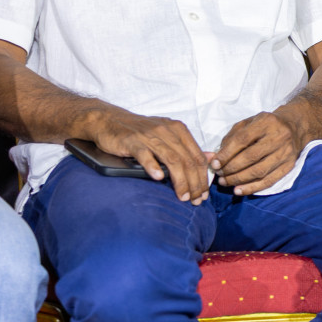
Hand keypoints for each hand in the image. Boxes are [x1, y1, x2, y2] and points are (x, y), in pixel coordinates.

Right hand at [91, 113, 210, 203]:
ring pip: (172, 159)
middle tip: (195, 200)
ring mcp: (150, 135)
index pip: (197, 156)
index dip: (203, 177)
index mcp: (179, 130)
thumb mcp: (168, 135)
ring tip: (183, 196)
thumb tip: (210, 158)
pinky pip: (145, 154)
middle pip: (187, 160)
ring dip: (180, 180)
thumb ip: (187, 147)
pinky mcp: (132, 141)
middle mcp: (168, 131)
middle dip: (194, 183)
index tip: (204, 194)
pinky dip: (153, 167)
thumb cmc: (141, 131)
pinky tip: (159, 178)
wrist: (110, 120)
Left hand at [213, 111, 306, 195]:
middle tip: (219, 175)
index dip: (226, 154)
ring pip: (259, 170)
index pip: (243, 140)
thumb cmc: (265, 126)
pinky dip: (252, 188)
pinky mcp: (289, 165)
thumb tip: (216, 158)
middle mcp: (279, 136)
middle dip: (231, 168)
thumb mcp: (248, 124)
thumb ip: (231, 138)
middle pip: (251, 157)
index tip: (214, 164)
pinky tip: (239, 191)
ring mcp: (286, 152)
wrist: (294, 127)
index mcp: (266, 122)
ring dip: (239, 179)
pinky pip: (270, 180)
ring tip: (225, 182)